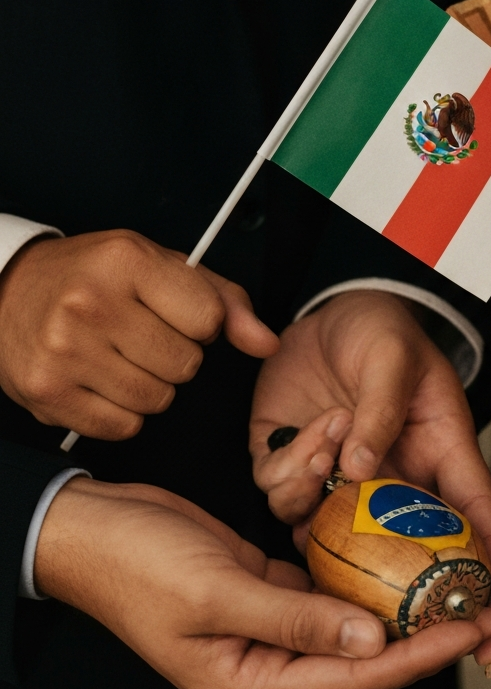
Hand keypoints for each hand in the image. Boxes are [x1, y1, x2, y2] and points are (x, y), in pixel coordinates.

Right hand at [0, 230, 277, 438]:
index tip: (174, 313)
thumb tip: (267, 343)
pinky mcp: (48, 391)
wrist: (8, 289)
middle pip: (186, 365)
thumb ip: (227, 303)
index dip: (201, 323)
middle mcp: (91, 303)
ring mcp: (64, 350)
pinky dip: (121, 412)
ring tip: (119, 355)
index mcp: (127, 261)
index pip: (209, 320)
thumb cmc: (96, 276)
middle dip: (175, 356)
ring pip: (158, 400)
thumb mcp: (165, 268)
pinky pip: (123, 426)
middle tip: (141, 335)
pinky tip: (100, 380)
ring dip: (150, 386)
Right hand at [35, 477, 490, 688]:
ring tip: (465, 582)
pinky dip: (370, 572)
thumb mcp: (217, 594)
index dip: (418, 657)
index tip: (471, 631)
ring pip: (356, 619)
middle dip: (430, 632)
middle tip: (488, 610)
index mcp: (253, 684)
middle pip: (366, 655)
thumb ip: (295, 619)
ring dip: (407, 600)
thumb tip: (371, 637)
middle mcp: (270, 664)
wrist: (96, 529)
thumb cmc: (141, 566)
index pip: (354, 677)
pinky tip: (409, 557)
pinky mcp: (274, 590)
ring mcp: (274, 627)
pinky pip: (333, 586)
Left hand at [248, 290, 490, 600]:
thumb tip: (359, 469)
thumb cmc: (381, 331)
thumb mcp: (395, 358)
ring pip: (327, 528)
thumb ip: (381, 410)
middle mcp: (392, 479)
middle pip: (396, 545)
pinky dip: (287, 472)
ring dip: (317, 493)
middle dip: (378, 566)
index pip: (472, 511)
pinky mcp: (295, 468)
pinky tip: (304, 432)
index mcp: (437, 453)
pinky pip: (283, 496)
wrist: (326, 316)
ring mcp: (342, 480)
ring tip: (328, 435)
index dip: (489, 556)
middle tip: (362, 564)